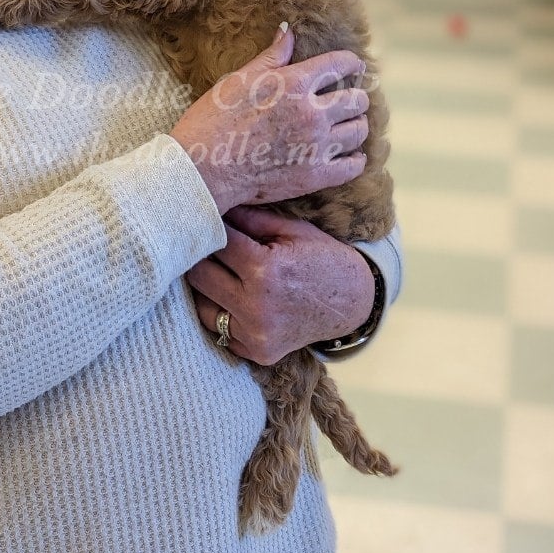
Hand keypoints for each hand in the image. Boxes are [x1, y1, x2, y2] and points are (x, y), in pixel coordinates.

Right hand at [170, 27, 368, 215]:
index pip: (340, 64)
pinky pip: (353, 166)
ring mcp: (316, 146)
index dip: (351, 62)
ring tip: (347, 125)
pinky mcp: (315, 175)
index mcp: (295, 84)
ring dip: (355, 125)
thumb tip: (288, 30)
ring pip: (358, 131)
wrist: (203, 168)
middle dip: (355, 96)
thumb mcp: (240, 79)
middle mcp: (312, 113)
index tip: (354, 66)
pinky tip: (349, 155)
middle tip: (348, 99)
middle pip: (356, 99)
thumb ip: (272, 56)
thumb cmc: (215, 120)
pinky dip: (356, 159)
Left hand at [186, 211, 374, 366]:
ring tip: (216, 270)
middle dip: (200, 255)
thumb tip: (214, 199)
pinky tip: (230, 296)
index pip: (216, 242)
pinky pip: (220, 331)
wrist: (354, 302)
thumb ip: (249, 217)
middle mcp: (256, 307)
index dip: (211, 226)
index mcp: (264, 270)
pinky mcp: (257, 353)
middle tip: (203, 243)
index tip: (206, 218)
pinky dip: (220, 312)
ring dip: (205, 287)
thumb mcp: (292, 229)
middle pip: (199, 275)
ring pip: (202, 306)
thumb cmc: (323, 258)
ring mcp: (255, 335)